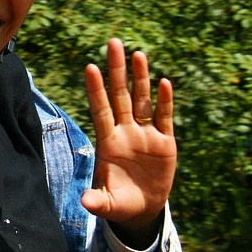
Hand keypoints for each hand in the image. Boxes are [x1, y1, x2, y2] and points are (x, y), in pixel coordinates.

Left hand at [81, 38, 175, 247]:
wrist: (143, 208)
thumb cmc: (120, 203)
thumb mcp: (108, 204)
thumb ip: (97, 202)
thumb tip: (86, 203)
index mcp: (108, 143)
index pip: (100, 110)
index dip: (96, 90)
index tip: (90, 67)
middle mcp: (125, 132)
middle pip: (120, 95)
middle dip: (117, 70)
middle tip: (112, 42)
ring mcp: (145, 135)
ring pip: (142, 100)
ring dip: (140, 78)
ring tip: (138, 54)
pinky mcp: (165, 142)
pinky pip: (164, 118)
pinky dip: (165, 102)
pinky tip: (164, 83)